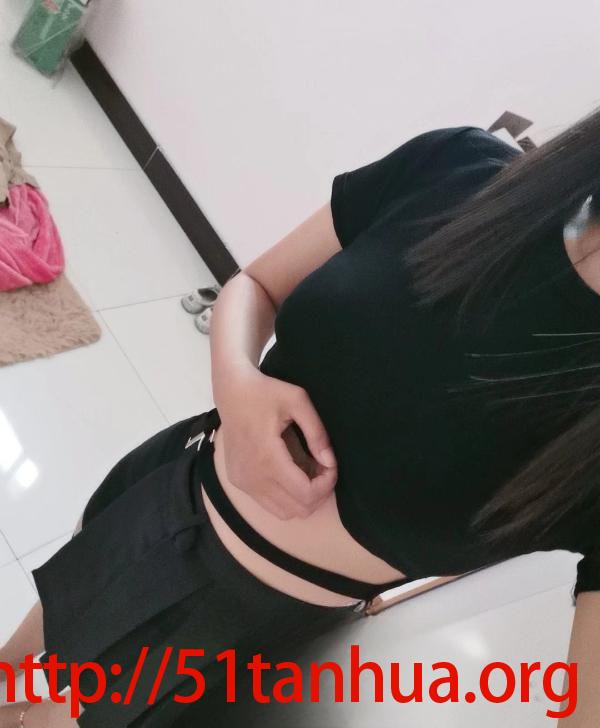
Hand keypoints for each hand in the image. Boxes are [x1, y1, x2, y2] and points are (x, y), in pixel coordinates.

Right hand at [216, 368, 337, 519]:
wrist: (232, 392)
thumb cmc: (266, 392)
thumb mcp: (298, 401)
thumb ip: (317, 433)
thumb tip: (329, 461)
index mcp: (268, 457)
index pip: (306, 493)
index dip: (327, 485)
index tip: (331, 465)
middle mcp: (253, 476)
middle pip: (298, 509)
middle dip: (319, 492)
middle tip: (323, 468)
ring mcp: (243, 482)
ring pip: (284, 512)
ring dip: (303, 498)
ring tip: (309, 472)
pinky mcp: (238, 482)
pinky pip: (269, 504)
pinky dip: (286, 496)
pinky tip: (291, 474)